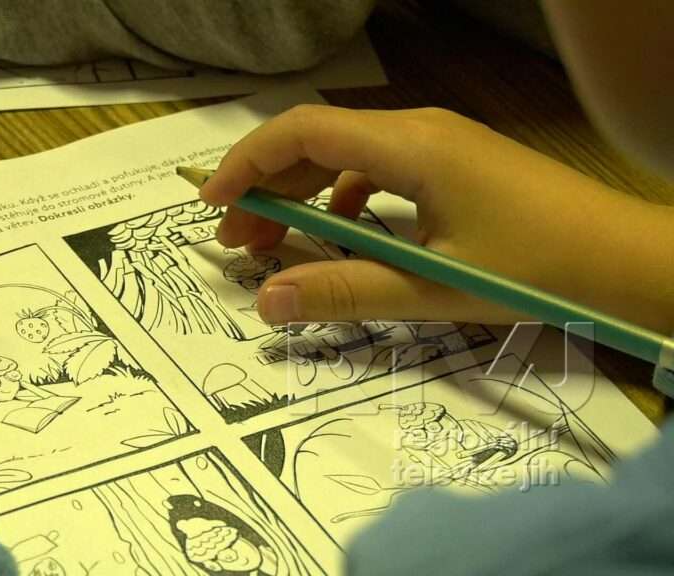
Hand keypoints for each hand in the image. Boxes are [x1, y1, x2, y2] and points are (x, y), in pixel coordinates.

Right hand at [199, 105, 673, 331]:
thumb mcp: (432, 288)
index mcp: (410, 146)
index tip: (211, 205)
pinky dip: (344, 198)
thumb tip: (266, 301)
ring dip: (303, 194)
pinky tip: (343, 233)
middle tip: (238, 243)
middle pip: (317, 140)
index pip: (302, 132)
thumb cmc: (538, 268)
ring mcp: (439, 142)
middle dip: (268, 187)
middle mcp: (419, 130)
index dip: (247, 164)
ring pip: (346, 154)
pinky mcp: (454, 163)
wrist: (627, 260)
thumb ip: (344, 291)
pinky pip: (379, 167)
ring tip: (277, 242)